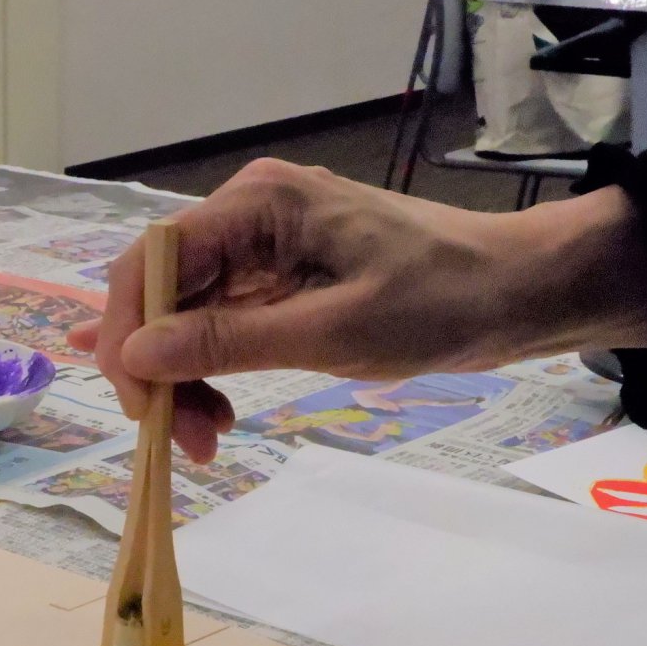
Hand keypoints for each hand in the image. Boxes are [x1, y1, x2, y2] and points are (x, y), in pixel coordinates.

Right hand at [67, 159, 646, 462]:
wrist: (517, 293)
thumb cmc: (439, 302)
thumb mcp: (332, 331)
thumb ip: (229, 342)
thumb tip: (134, 355)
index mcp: (257, 204)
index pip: (151, 264)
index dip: (129, 336)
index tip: (143, 408)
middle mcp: (247, 214)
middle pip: (161, 294)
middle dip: (159, 370)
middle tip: (185, 441)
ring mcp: (262, 247)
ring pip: (184, 318)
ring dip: (184, 380)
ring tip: (210, 437)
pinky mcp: (279, 279)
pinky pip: (220, 325)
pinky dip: (213, 372)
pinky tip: (210, 412)